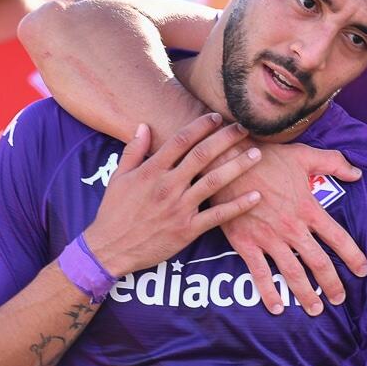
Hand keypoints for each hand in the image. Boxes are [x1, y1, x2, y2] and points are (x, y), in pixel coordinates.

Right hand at [84, 114, 261, 276]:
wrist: (110, 248)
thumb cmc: (113, 212)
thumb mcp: (118, 177)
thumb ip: (132, 151)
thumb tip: (143, 126)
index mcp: (151, 171)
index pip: (181, 140)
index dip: (201, 126)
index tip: (217, 116)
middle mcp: (168, 186)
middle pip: (202, 155)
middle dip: (226, 138)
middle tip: (245, 127)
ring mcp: (179, 208)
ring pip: (214, 181)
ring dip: (238, 166)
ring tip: (256, 154)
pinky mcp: (187, 229)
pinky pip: (217, 216)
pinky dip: (238, 206)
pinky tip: (256, 196)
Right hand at [212, 142, 366, 315]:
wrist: (227, 161)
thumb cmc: (266, 157)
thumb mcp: (303, 155)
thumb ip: (333, 163)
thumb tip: (357, 174)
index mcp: (308, 208)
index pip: (338, 238)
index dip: (353, 256)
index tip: (363, 271)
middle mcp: (292, 228)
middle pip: (318, 262)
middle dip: (331, 284)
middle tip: (339, 299)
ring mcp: (268, 238)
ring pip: (292, 273)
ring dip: (305, 294)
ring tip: (315, 309)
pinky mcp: (245, 243)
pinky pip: (259, 273)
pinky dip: (268, 292)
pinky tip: (277, 308)